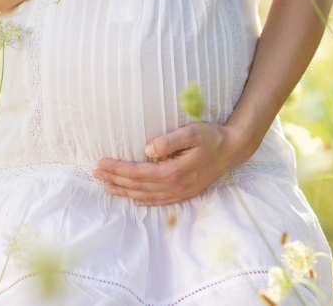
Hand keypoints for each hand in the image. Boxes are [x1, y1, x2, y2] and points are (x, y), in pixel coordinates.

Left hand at [93, 122, 256, 205]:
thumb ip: (168, 141)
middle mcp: (177, 185)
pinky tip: (135, 198)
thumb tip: (146, 150)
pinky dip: (145, 200)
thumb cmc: (213, 137)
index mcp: (174, 172)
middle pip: (138, 185)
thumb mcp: (192, 132)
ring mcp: (182, 191)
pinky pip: (161, 201)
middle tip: (96, 173)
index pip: (137, 172)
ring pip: (147, 195)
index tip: (101, 162)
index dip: (117, 168)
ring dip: (125, 191)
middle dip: (115, 179)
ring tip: (107, 187)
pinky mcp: (188, 192)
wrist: (236, 149)